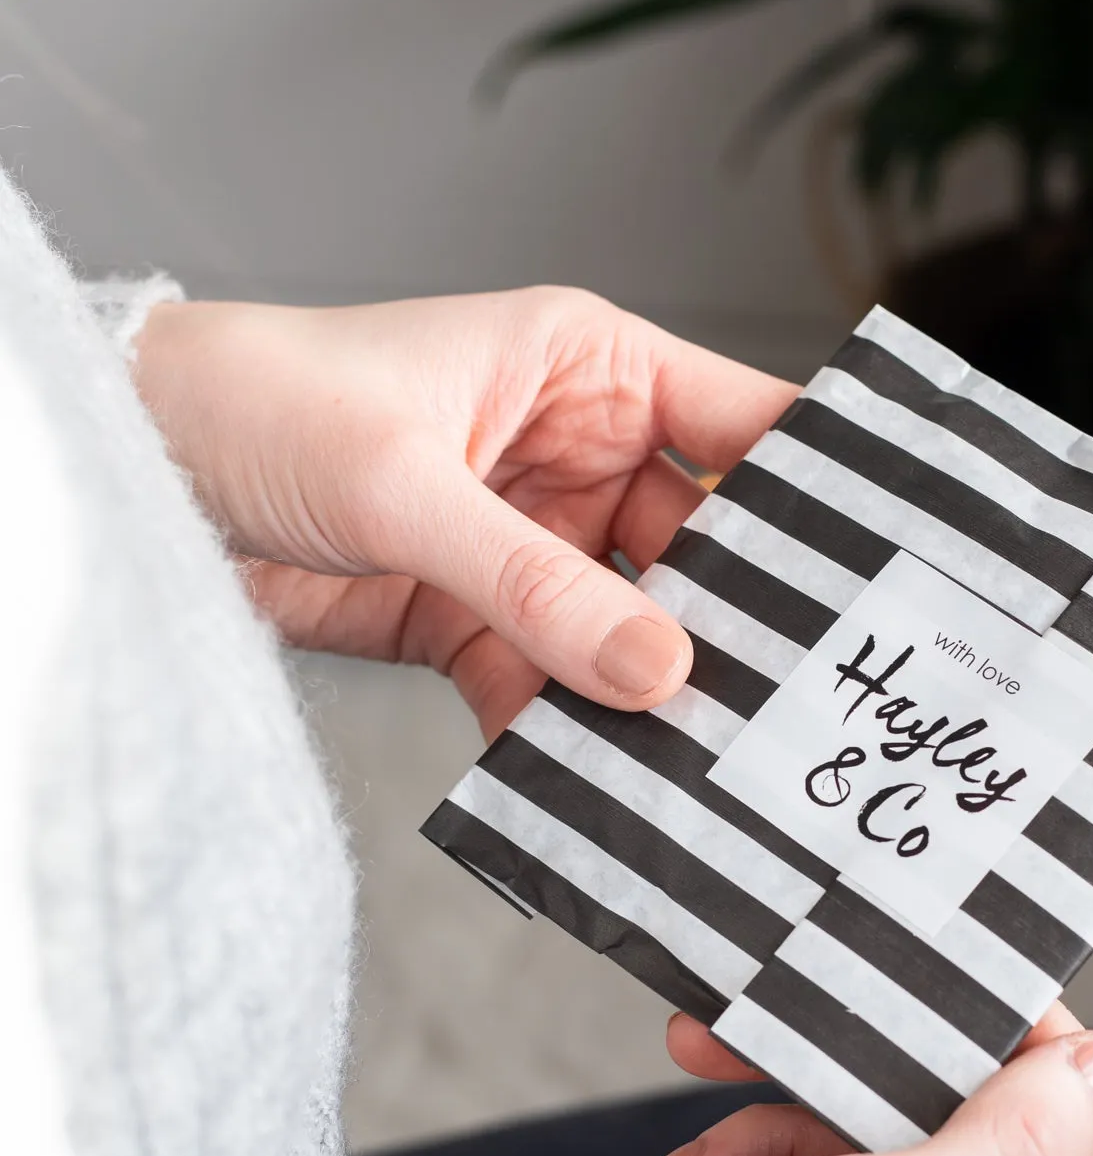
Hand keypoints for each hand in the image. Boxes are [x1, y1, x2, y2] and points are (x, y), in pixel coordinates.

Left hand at [132, 288, 796, 737]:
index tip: (883, 569)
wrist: (147, 478)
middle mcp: (580, 457)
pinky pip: (555, 684)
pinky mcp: (488, 619)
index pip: (744, 425)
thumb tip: (658, 672)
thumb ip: (537, 584)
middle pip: (701, 551)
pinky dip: (568, 735)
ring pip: (631, 631)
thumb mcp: (410, 486)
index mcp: (590, 373)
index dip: (817, 491)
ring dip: (649, 695)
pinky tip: (592, 782)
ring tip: (699, 762)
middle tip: (783, 703)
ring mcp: (538, 546)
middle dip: (732, 626)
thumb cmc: (267, 407)